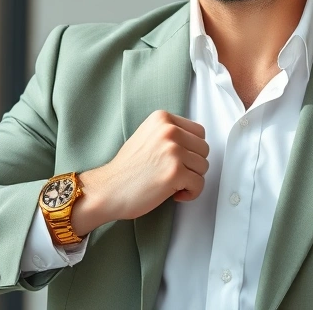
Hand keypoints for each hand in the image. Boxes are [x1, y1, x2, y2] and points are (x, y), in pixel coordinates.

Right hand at [70, 111, 208, 236]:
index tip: (182, 160)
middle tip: (177, 174)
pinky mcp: (175, 172)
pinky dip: (191, 193)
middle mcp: (169, 131)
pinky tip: (175, 194)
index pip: (199, 132)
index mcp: (162, 119)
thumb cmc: (126, 169)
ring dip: (191, 179)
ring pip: (203, 166)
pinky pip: (199, 184)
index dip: (192, 150)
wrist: (107, 190)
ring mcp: (172, 151)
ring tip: (174, 184)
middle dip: (193, 165)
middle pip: (204, 149)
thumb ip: (169, 134)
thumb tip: (194, 143)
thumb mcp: (147, 136)